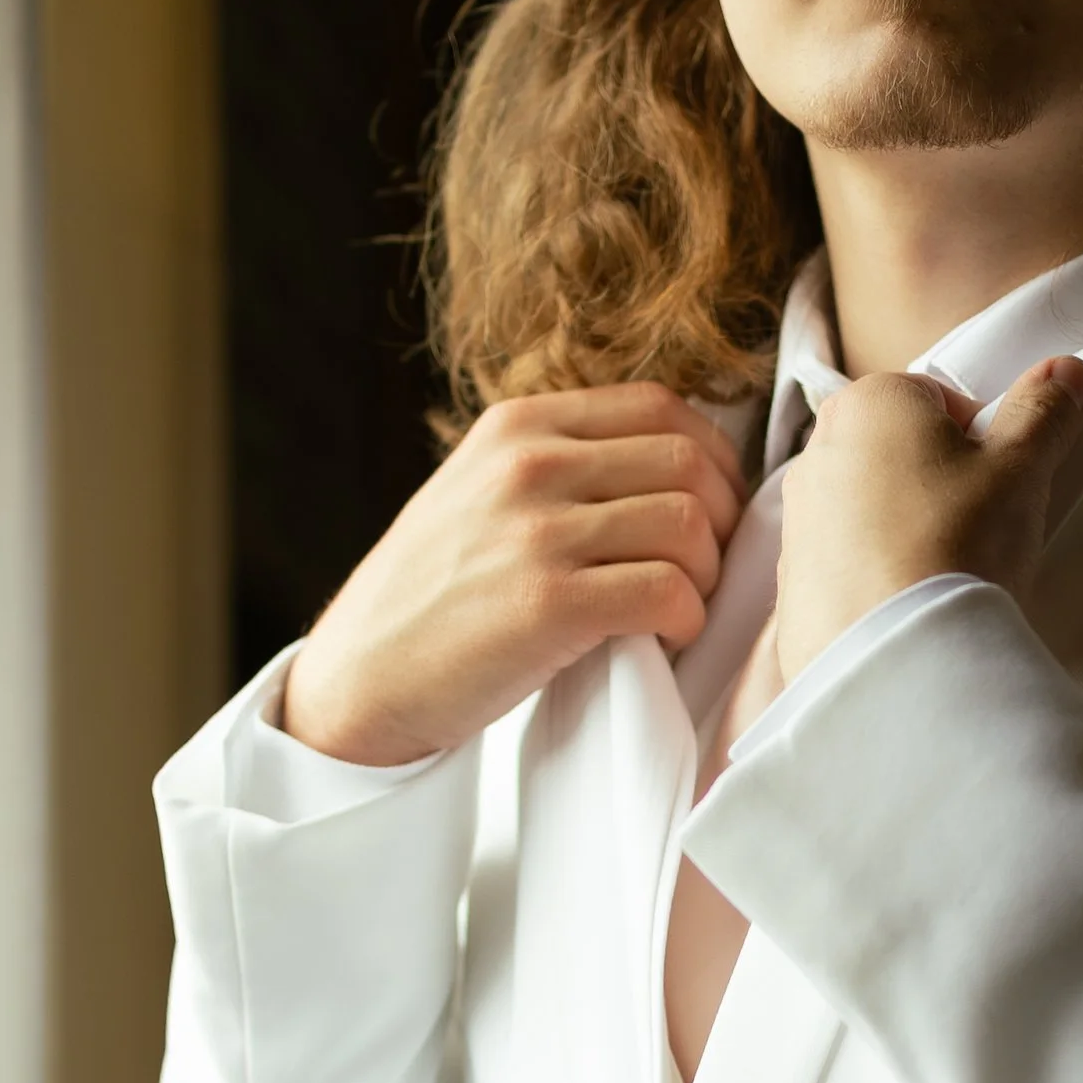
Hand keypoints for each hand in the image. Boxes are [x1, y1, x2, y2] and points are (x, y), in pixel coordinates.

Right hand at [282, 385, 747, 765]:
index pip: (661, 406)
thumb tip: (671, 465)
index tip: (713, 504)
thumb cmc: (432, 596)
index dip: (713, 456)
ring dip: (706, 573)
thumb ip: (558, 464)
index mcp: (517, 426)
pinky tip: (664, 637)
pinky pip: (666, 591)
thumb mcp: (478, 491)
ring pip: (688, 523)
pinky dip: (686, 619)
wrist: (360, 677)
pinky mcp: (546, 604)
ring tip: (679, 604)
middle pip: (688, 461)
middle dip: (722, 517)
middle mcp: (527, 464)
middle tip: (707, 565)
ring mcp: (535, 532)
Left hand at [774, 357, 1082, 681]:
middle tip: (981, 527)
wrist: (893, 656)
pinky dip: (880, 576)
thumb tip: (1065, 372)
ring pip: (874, 508)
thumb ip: (1044, 411)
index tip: (1001, 482)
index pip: (940, 399)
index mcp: (870, 402)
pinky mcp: (791, 582)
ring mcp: (797, 518)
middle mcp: (818, 449)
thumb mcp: (1021, 467)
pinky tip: (911, 604)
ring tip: (947, 571)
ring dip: (911, 529)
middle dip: (943, 481)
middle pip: (902, 451)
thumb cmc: (957, 542)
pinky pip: (849, 564)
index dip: (983, 439)